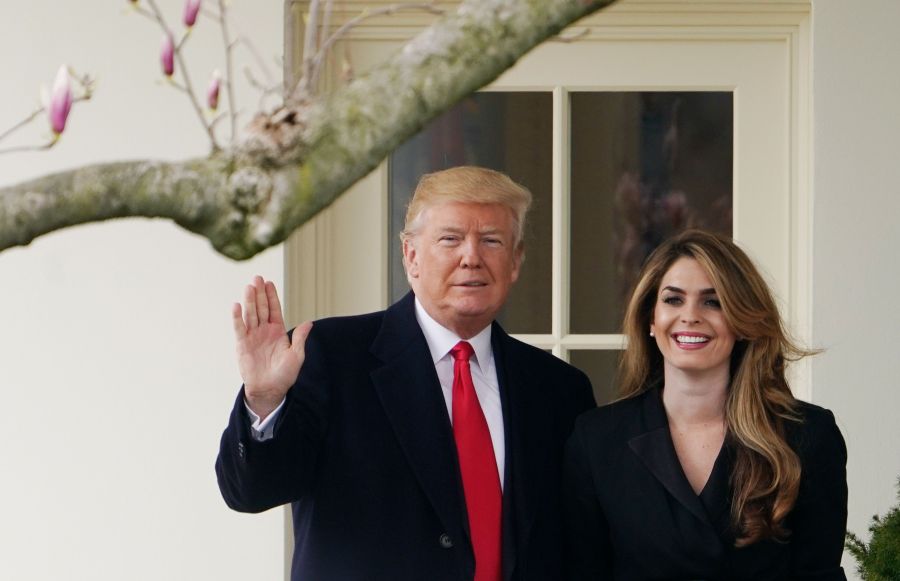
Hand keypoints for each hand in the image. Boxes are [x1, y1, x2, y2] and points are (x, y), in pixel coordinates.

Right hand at [232, 275, 312, 419]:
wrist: (270, 390)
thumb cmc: (284, 375)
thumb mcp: (296, 356)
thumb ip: (300, 338)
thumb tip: (309, 322)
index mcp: (277, 331)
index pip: (274, 309)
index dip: (272, 296)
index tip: (269, 283)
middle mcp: (264, 331)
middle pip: (261, 308)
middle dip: (259, 293)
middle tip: (257, 278)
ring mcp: (252, 336)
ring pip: (250, 314)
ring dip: (249, 301)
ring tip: (249, 287)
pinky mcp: (242, 345)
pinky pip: (239, 328)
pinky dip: (237, 317)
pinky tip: (236, 305)